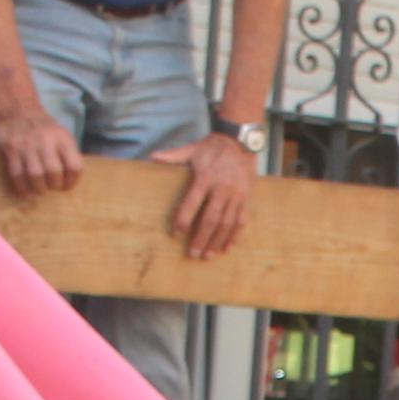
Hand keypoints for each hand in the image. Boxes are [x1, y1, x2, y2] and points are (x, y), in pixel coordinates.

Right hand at [0, 110, 83, 198]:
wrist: (17, 110)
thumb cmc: (44, 129)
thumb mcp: (62, 135)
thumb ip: (68, 154)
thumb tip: (71, 180)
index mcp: (63, 138)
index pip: (74, 166)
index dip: (72, 181)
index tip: (66, 186)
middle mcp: (46, 141)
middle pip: (54, 172)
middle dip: (54, 186)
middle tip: (52, 186)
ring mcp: (27, 145)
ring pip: (35, 175)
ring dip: (38, 188)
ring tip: (39, 189)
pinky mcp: (11, 149)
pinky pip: (16, 174)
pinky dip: (21, 187)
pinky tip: (25, 191)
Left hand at [169, 130, 256, 257]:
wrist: (240, 142)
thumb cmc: (212, 148)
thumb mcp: (192, 149)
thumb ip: (173, 155)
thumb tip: (153, 157)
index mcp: (205, 178)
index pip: (192, 203)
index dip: (184, 219)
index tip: (176, 234)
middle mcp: (221, 189)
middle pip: (210, 218)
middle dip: (202, 238)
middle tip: (193, 254)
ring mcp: (235, 195)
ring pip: (227, 223)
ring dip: (218, 241)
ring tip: (209, 256)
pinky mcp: (245, 198)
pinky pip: (241, 220)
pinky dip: (235, 235)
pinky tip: (227, 248)